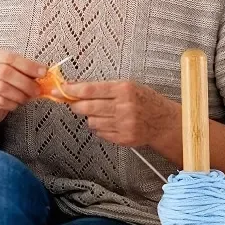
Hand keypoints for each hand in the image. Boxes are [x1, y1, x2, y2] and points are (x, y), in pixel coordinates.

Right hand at [0, 49, 44, 124]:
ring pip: (3, 87)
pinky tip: (16, 103)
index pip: (9, 57)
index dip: (28, 65)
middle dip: (25, 82)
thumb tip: (43, 73)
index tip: (42, 72)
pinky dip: (12, 103)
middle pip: (5, 72)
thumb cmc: (0, 82)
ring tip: (27, 97)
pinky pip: (0, 101)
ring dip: (20, 94)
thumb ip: (24, 70)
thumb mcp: (10, 71)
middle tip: (37, 89)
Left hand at [61, 80, 179, 148]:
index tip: (61, 90)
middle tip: (73, 102)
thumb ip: (102, 87)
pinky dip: (99, 127)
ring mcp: (124, 124)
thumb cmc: (144, 100)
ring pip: (92, 121)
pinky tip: (108, 122)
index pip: (90, 90)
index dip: (72, 90)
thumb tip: (75, 86)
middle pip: (88, 107)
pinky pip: (100, 133)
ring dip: (90, 116)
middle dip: (76, 105)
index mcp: (124, 89)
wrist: (163, 121)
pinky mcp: (123, 138)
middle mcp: (124, 107)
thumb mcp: (127, 85)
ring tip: (100, 112)